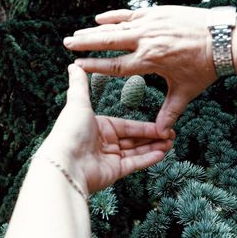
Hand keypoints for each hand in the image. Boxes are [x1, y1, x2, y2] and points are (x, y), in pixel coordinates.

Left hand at [38, 64, 174, 194]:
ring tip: (170, 143)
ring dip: (154, 147)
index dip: (145, 126)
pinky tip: (162, 153)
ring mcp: (109, 159)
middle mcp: (105, 143)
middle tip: (171, 134)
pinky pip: (134, 164)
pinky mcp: (114, 172)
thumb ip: (80, 84)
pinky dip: (148, 159)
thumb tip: (73, 65)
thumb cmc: (70, 131)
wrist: (65, 162)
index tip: (162, 125)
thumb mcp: (78, 102)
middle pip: (134, 139)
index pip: (127, 126)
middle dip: (153, 137)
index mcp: (99, 127)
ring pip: (136, 152)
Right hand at [63, 5, 217, 135]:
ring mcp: (151, 24)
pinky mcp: (157, 13)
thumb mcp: (186, 90)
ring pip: (116, 26)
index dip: (95, 66)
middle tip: (67, 43)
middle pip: (109, 42)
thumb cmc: (205, 66)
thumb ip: (171, 111)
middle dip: (86, 43)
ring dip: (95, 30)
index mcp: (150, 61)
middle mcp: (146, 40)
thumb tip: (163, 133)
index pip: (115, 65)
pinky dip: (114, 15)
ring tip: (78, 33)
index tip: (77, 65)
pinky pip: (130, 13)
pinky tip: (99, 17)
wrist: (225, 39)